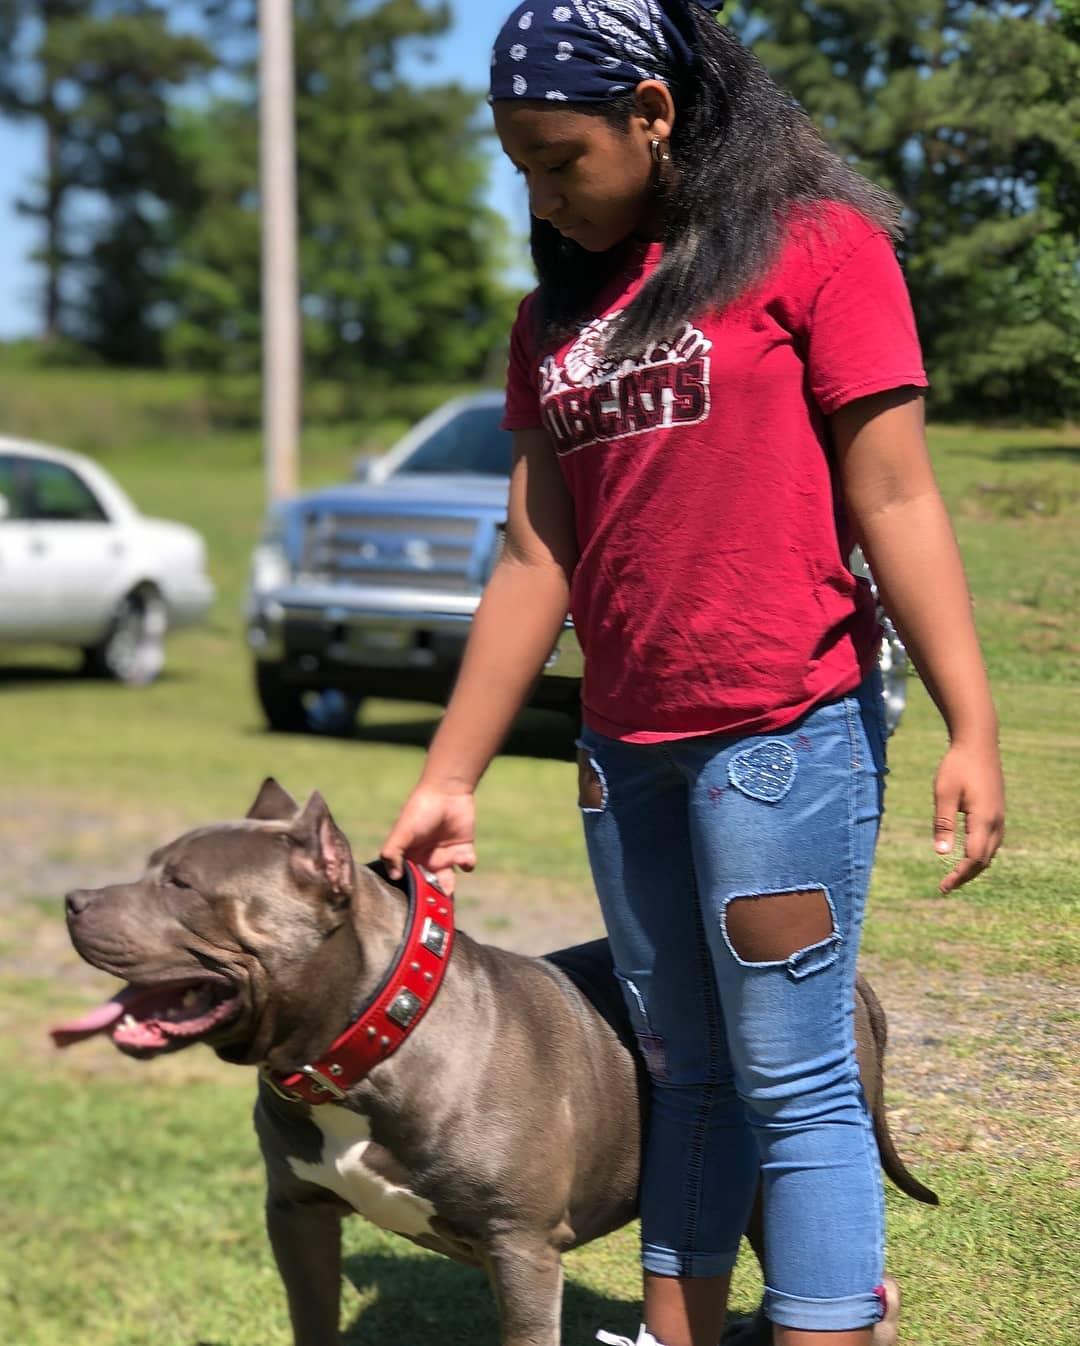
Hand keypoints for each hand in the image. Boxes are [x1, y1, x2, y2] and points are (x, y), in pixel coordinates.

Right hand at [380, 784, 476, 895]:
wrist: (446, 792)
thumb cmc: (419, 811)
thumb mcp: (401, 832)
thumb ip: (393, 853)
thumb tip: (393, 876)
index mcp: (409, 857)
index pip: (409, 881)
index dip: (412, 892)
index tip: (414, 902)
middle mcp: (427, 860)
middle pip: (429, 886)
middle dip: (431, 897)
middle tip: (433, 903)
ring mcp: (445, 855)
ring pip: (448, 882)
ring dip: (448, 889)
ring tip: (447, 889)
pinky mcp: (463, 849)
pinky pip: (467, 865)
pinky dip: (467, 865)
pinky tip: (463, 859)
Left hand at [933, 740, 1004, 892]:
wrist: (978, 743)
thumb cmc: (957, 766)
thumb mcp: (944, 794)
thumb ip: (943, 824)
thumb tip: (941, 854)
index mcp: (984, 819)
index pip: (974, 858)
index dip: (959, 875)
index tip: (943, 886)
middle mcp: (996, 822)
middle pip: (984, 860)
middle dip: (966, 875)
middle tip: (945, 886)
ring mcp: (999, 816)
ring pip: (990, 852)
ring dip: (974, 866)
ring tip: (954, 875)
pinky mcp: (997, 811)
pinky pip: (991, 841)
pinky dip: (980, 854)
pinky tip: (966, 855)